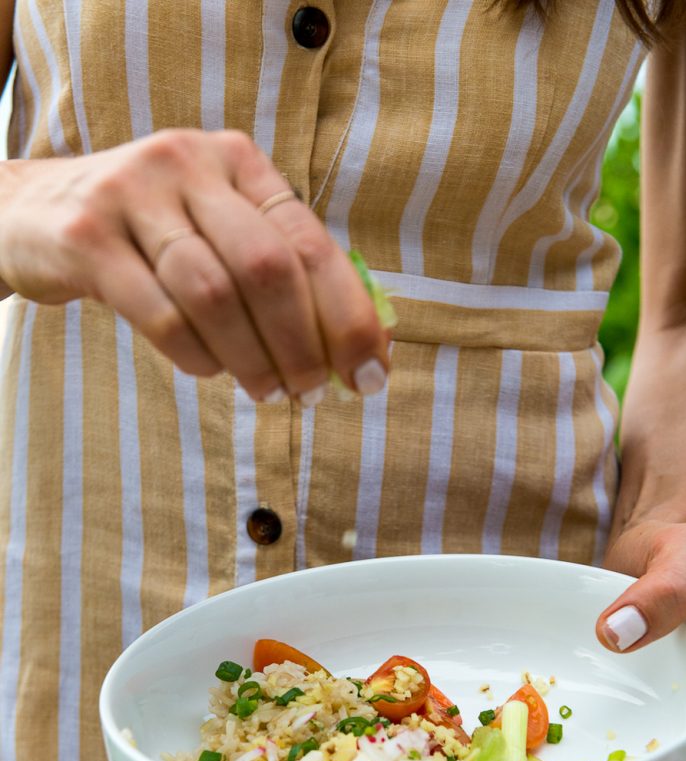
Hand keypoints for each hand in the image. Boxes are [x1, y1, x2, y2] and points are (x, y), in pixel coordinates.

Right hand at [0, 130, 388, 403]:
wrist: (34, 213)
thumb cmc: (151, 238)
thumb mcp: (218, 231)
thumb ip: (283, 275)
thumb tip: (363, 349)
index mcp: (238, 161)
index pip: (310, 243)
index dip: (348, 315)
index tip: (370, 374)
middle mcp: (189, 164)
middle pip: (268, 267)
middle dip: (302, 343)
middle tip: (312, 392)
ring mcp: (133, 195)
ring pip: (215, 293)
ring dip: (252, 358)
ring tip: (268, 392)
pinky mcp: (87, 237)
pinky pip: (160, 314)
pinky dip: (197, 356)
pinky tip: (210, 371)